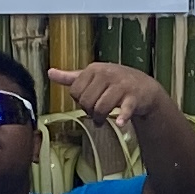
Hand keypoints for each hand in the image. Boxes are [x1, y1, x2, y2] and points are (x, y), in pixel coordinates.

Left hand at [45, 60, 159, 127]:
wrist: (144, 88)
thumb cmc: (115, 82)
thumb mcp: (93, 77)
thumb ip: (71, 77)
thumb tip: (49, 72)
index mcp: (94, 69)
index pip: (75, 91)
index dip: (79, 101)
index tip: (88, 103)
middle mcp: (107, 74)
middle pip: (86, 101)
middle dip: (89, 111)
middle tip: (96, 113)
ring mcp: (121, 86)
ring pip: (101, 107)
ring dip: (100, 118)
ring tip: (103, 120)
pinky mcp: (133, 97)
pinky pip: (124, 109)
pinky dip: (122, 117)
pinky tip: (120, 123)